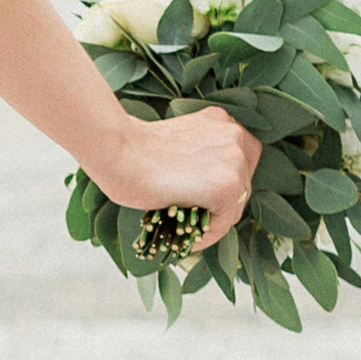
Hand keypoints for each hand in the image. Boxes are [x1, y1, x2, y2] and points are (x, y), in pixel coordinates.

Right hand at [88, 102, 258, 250]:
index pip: (241, 157)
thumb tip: (198, 182)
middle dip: (220, 203)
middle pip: (242, 182)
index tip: (207, 198)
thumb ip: (197, 155)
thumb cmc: (131, 148)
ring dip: (213, 221)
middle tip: (197, 219)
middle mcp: (233, 135)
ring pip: (235, 204)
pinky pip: (224, 223)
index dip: (226, 180)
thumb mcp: (176, 142)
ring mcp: (234, 161)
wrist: (118, 151)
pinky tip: (186, 239)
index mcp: (220, 120)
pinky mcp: (226, 187)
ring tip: (188, 232)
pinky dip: (207, 235)